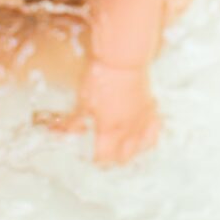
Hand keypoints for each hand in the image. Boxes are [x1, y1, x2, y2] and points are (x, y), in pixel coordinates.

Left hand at [36, 60, 160, 163]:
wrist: (122, 60)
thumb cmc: (100, 78)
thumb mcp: (82, 100)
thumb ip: (75, 120)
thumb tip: (65, 132)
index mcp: (108, 130)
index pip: (104, 156)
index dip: (96, 159)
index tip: (91, 156)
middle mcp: (127, 130)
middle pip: (123, 157)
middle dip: (113, 158)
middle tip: (105, 152)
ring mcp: (142, 121)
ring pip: (141, 148)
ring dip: (131, 151)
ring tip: (123, 148)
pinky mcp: (151, 110)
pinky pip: (154, 131)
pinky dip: (148, 138)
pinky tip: (142, 136)